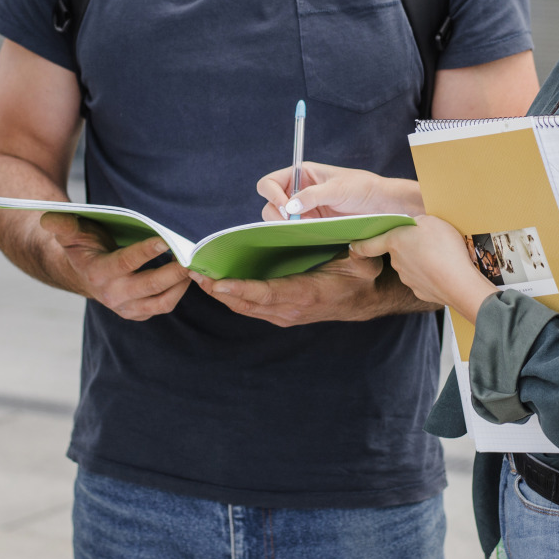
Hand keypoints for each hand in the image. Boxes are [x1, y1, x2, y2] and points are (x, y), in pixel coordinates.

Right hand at [42, 212, 189, 319]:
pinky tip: (189, 274)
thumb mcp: (71, 233)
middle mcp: (113, 295)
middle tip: (193, 256)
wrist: (82, 274)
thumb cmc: (83, 247)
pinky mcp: (140, 313)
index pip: (126, 263)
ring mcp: (128, 308)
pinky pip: (165, 305)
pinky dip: (180, 291)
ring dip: (182, 284)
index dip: (146, 251)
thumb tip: (48, 217)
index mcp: (98, 274)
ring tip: (195, 265)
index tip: (165, 238)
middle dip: (175, 271)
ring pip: (163, 301)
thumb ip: (63, 225)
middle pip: (151, 285)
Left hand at [190, 252, 429, 326]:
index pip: (267, 293)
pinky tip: (214, 283)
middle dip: (217, 289)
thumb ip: (358, 252)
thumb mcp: (363, 262)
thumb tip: (354, 242)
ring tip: (197, 276)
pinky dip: (229, 296)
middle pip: (246, 303)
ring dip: (218, 293)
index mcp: (306, 294)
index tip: (217, 282)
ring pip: (243, 307)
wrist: (365, 300)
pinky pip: (250, 307)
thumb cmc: (361, 277)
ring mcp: (284, 315)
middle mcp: (291, 309)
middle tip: (193, 272)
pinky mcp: (280, 315)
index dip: (240, 289)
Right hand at [256, 163, 423, 221]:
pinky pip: (295, 229)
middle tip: (295, 221)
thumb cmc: (363, 188)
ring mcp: (305, 208)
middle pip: (270, 203)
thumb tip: (288, 207)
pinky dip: (298, 232)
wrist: (383, 205)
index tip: (285, 207)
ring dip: (288, 225)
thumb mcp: (337, 188)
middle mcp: (299, 190)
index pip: (270, 182)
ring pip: (280, 219)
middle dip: (278, 213)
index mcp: (302, 174)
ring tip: (308, 225)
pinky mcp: (313, 223)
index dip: (272, 194)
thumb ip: (312, 195)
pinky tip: (312, 231)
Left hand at [352, 216, 498, 321]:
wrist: (459, 283)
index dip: (360, 244)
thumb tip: (415, 228)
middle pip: (397, 252)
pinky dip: (432, 275)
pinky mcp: (421, 292)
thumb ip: (416, 222)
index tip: (354, 244)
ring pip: (412, 266)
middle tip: (428, 241)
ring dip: (422, 261)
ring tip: (442, 255)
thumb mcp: (430, 221)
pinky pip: (424, 279)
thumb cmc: (444, 247)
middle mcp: (396, 262)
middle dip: (408, 247)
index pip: (367, 245)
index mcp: (394, 242)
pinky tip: (445, 270)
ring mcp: (408, 279)